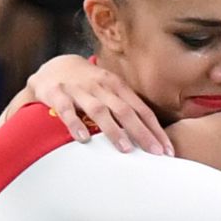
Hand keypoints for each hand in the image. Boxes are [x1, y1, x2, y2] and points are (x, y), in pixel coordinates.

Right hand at [28, 56, 169, 154]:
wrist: (53, 66)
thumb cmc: (89, 84)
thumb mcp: (110, 90)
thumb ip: (127, 108)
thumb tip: (152, 137)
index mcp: (117, 86)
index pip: (141, 109)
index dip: (156, 130)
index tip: (167, 149)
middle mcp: (101, 86)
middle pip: (125, 111)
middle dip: (142, 133)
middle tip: (155, 153)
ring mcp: (79, 89)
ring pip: (99, 110)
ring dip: (114, 130)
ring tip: (126, 149)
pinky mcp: (56, 93)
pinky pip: (67, 110)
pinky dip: (75, 124)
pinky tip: (84, 139)